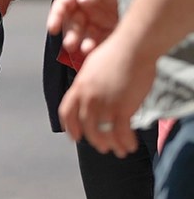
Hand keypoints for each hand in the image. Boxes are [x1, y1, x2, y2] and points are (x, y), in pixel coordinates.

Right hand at [47, 0, 118, 62]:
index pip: (63, 4)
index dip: (56, 16)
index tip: (52, 28)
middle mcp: (88, 6)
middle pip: (73, 22)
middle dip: (70, 34)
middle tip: (70, 44)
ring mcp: (100, 18)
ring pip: (86, 34)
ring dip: (83, 43)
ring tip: (86, 50)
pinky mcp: (113, 29)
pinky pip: (103, 41)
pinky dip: (99, 48)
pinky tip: (99, 52)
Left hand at [58, 29, 155, 155]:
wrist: (131, 47)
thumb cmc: (115, 53)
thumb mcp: (92, 67)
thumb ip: (88, 83)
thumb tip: (88, 93)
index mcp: (79, 85)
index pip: (66, 111)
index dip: (70, 127)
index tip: (74, 137)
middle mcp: (88, 96)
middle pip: (85, 126)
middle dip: (93, 139)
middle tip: (102, 147)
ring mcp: (104, 102)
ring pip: (101, 133)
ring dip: (110, 144)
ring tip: (118, 150)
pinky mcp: (122, 107)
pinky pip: (121, 133)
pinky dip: (125, 142)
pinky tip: (130, 145)